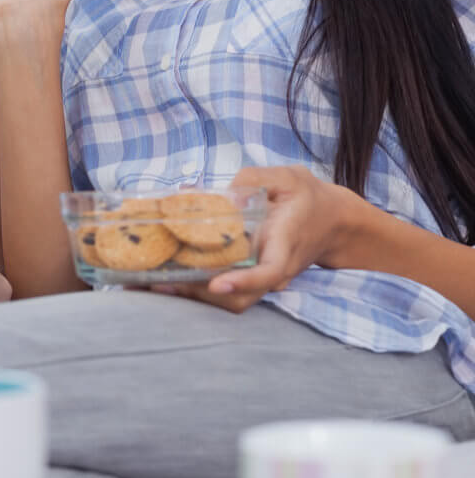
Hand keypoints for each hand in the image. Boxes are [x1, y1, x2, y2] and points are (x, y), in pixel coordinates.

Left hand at [152, 165, 356, 312]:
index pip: (269, 272)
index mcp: (285, 245)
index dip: (244, 281)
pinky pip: (223, 290)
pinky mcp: (250, 277)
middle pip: (239, 297)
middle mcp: (274, 270)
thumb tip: (226, 198)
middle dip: (198, 295)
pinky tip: (160, 277)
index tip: (217, 284)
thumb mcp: (285, 177)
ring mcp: (262, 279)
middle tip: (155, 284)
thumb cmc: (306, 195)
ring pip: (228, 300)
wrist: (332, 220)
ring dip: (189, 295)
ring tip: (146, 284)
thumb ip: (254, 181)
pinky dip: (194, 287)